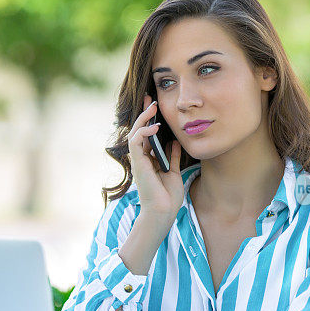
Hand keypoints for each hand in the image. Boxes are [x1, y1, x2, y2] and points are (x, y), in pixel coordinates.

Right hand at [126, 94, 183, 218]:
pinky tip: (154, 126)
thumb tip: (174, 142)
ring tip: (152, 107)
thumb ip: (172, 157)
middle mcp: (142, 158)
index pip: (146, 134)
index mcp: (149, 159)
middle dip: (143, 113)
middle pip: (139, 130)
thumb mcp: (174, 172)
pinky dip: (144, 132)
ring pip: (135, 133)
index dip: (149, 119)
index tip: (154, 104)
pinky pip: (136, 142)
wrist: (163, 211)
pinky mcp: (138, 163)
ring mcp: (139, 160)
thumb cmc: (168, 196)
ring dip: (143, 118)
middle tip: (150, 98)